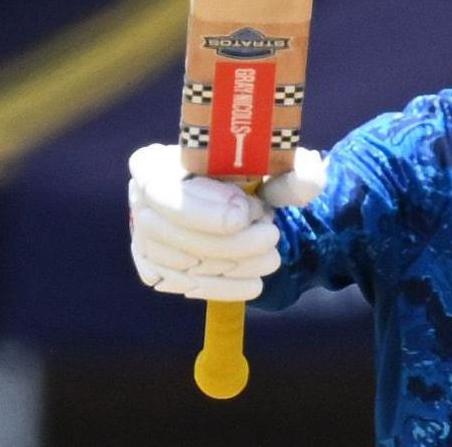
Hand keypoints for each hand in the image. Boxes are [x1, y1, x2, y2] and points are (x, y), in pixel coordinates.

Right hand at [127, 144, 325, 300]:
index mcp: (156, 163)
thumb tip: (311, 173)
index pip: (159, 186)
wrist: (246, 210)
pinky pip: (183, 285)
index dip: (199, 206)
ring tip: (272, 256)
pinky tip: (255, 282)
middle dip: (226, 241)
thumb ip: (295, 172)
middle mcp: (140, 201)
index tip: (245, 213)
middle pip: (169, 230)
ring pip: (179, 261)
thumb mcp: (276, 169)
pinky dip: (223, 288)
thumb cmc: (254, 178)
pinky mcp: (156, 269)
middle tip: (271, 235)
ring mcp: (143, 239)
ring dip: (232, 264)